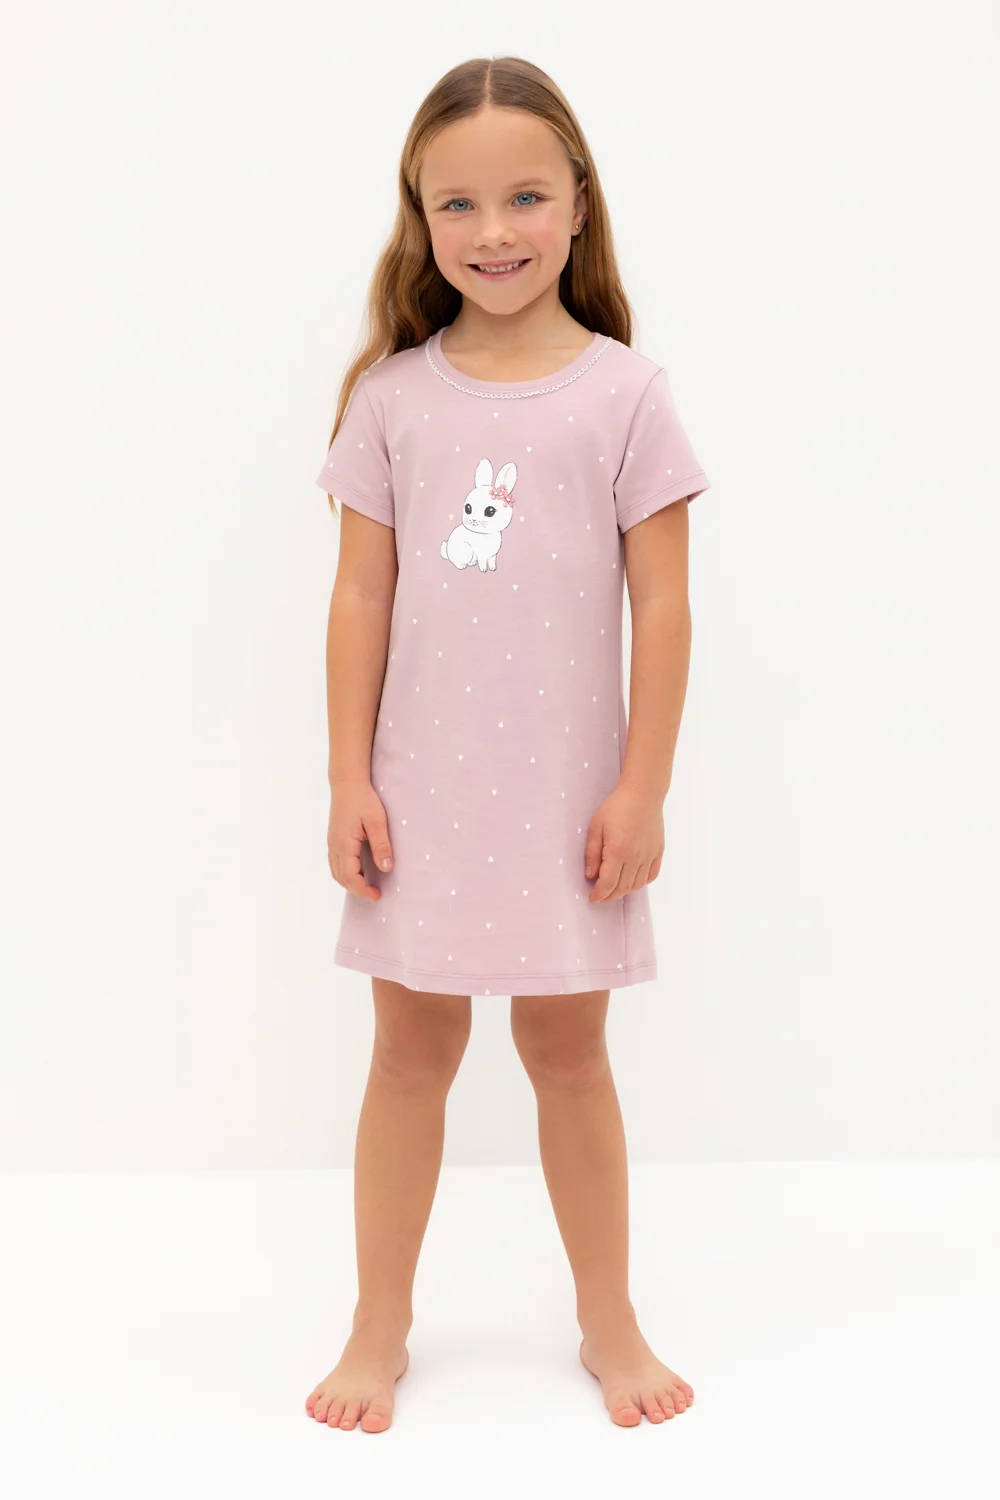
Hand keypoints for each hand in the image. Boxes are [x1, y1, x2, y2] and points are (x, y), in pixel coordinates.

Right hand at [328, 778, 393, 900]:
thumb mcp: (377, 822)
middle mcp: (334, 846)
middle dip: (356, 889)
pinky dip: (345, 873)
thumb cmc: (363, 800)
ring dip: (349, 882)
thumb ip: (381, 846)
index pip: (350, 876)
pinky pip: (335, 863)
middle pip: (340, 878)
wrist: (347, 783)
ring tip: (366, 885)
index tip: (377, 895)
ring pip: (335, 871)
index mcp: (344, 844)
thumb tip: (386, 869)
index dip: (362, 889)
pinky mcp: (333, 839)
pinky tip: (358, 872)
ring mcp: (331, 843)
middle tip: (374, 893)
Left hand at [583, 782, 663, 901]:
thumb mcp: (596, 827)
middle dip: (610, 896)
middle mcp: (635, 857)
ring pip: (637, 884)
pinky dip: (641, 883)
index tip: (592, 898)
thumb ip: (592, 853)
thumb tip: (590, 876)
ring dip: (625, 891)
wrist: (643, 793)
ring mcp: (649, 855)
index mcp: (618, 851)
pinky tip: (632, 880)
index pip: (608, 883)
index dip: (599, 895)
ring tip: (614, 889)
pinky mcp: (658, 851)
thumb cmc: (616, 807)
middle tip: (601, 896)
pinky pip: (651, 875)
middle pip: (623, 888)